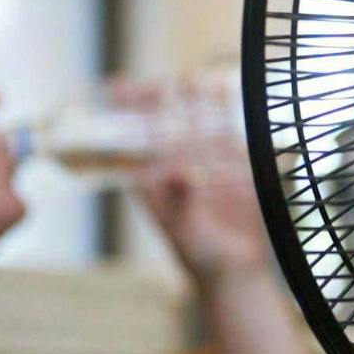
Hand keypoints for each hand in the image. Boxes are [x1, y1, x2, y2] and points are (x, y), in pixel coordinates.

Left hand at [121, 78, 269, 287]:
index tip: (118, 88)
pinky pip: (232, 134)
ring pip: (198, 123)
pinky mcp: (236, 167)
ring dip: (196, 101)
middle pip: (165, 123)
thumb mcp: (186, 231)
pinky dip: (232, 114)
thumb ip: (182, 200)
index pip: (133, 138)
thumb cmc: (199, 256)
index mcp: (153, 181)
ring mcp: (207, 164)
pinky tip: (232, 94)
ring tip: (193, 81)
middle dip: (162, 101)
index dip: (124, 113)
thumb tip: (178, 172)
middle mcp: (177, 166)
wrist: (235, 273)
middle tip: (163, 85)